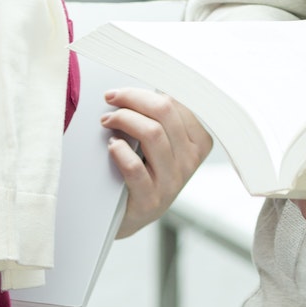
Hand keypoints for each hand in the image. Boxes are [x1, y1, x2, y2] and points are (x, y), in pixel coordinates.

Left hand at [102, 87, 213, 237]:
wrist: (127, 217)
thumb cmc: (142, 171)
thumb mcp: (159, 145)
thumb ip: (157, 119)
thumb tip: (133, 90)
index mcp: (198, 142)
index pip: (176, 103)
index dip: (144, 93)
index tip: (120, 92)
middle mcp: (190, 162)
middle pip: (165, 112)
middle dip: (132, 99)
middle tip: (110, 100)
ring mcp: (172, 183)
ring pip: (153, 134)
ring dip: (124, 120)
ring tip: (106, 121)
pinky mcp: (151, 201)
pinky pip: (136, 167)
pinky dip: (120, 151)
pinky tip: (111, 146)